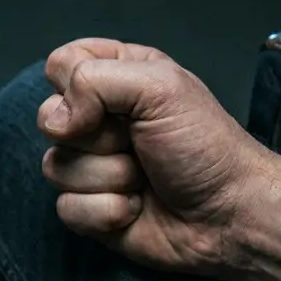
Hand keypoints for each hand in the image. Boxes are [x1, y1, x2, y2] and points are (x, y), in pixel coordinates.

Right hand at [38, 38, 278, 275]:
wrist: (231, 216)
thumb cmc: (206, 146)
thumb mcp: (160, 88)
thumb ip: (95, 80)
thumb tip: (57, 118)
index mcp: (118, 77)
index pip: (61, 65)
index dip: (75, 84)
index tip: (114, 102)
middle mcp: (99, 119)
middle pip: (49, 118)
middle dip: (97, 137)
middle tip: (138, 143)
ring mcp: (92, 166)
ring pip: (55, 167)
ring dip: (108, 178)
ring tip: (145, 179)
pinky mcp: (91, 209)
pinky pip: (66, 208)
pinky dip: (107, 212)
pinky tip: (137, 209)